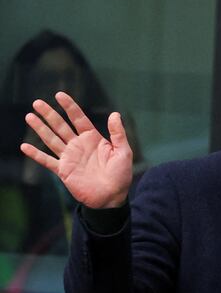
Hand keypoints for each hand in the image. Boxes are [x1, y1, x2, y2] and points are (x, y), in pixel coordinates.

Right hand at [20, 92, 132, 208]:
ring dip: (40, 129)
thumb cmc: (121, 175)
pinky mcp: (63, 171)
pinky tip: (24, 147)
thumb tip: (115, 114)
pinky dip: (36, 154)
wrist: (112, 197)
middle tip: (37, 103)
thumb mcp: (123, 152)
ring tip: (29, 116)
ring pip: (51, 139)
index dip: (69, 107)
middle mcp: (78, 145)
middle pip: (61, 126)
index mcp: (93, 138)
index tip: (59, 95)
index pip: (78, 119)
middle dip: (49, 114)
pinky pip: (47, 161)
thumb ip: (118, 133)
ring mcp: (69, 157)